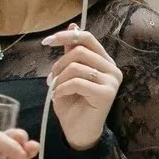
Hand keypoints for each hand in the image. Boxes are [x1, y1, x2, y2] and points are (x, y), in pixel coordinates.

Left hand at [41, 27, 121, 150]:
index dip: (66, 36)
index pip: (87, 38)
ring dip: (59, 78)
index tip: (46, 42)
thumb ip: (72, 52)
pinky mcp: (106, 94)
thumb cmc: (73, 103)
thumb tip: (73, 26)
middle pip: (80, 51)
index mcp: (105, 61)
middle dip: (59, 64)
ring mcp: (112, 81)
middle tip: (51, 79)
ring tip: (55, 89)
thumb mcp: (68, 73)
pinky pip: (77, 82)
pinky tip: (59, 96)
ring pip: (77, 67)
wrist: (78, 131)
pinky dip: (62, 89)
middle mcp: (112, 69)